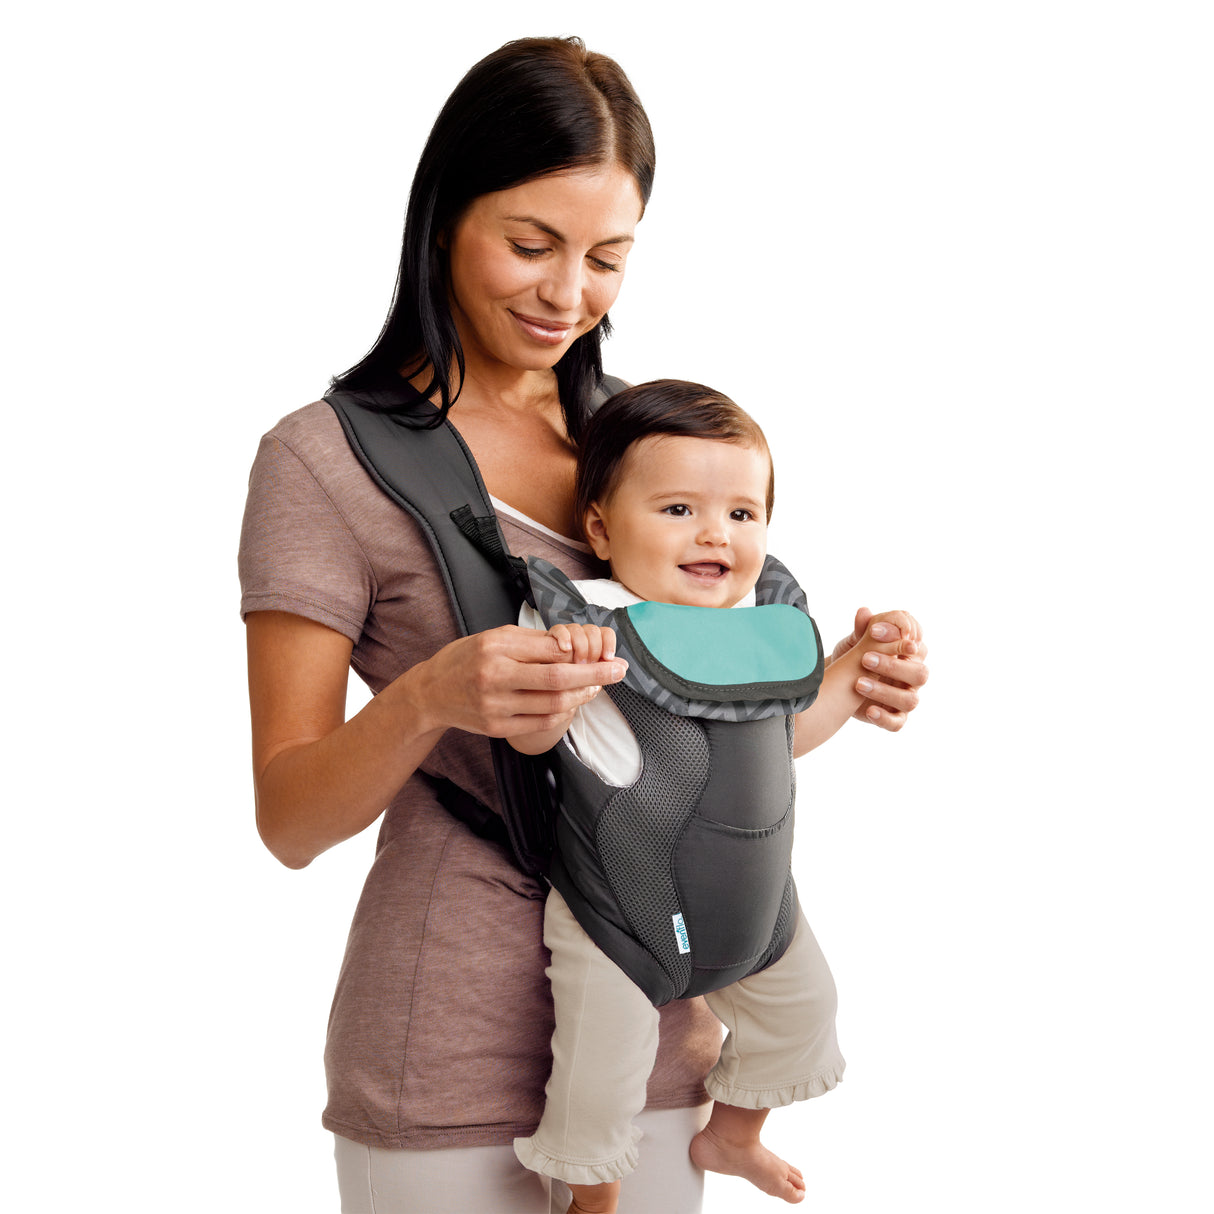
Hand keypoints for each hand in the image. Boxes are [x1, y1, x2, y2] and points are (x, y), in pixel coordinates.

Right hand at [410, 624, 627, 739]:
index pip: (550, 650)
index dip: (582, 652)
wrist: (431, 692)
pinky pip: (540, 723)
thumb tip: (569, 645)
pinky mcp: (496, 727)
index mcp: (496, 648)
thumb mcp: (494, 637)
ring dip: (581, 695)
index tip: (604, 652)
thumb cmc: (467, 658)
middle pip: (557, 678)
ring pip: (552, 704)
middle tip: (619, 670)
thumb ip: (531, 641)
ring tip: (597, 686)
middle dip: (595, 674)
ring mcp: (495, 706)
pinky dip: (562, 714)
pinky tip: (572, 702)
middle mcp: (495, 677)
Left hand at [831, 608, 927, 731]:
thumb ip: (863, 628)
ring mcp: (905, 698)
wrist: (837, 682)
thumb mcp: (856, 641)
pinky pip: (897, 723)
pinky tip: (868, 710)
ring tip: (858, 683)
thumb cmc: (855, 656)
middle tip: (865, 658)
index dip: (899, 638)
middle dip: (893, 665)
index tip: (873, 631)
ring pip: (910, 700)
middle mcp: (913, 677)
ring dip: (885, 691)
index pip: (917, 645)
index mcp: (910, 655)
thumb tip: (864, 612)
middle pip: (920, 673)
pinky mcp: (894, 717)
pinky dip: (885, 717)